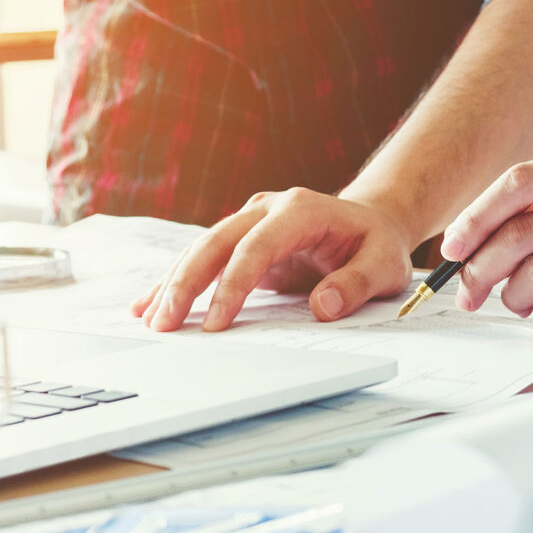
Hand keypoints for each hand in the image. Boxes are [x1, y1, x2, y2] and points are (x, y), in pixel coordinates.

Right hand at [132, 189, 414, 331]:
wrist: (370, 223)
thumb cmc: (376, 245)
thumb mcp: (385, 265)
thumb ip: (357, 284)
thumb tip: (323, 307)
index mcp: (300, 210)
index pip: (256, 247)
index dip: (233, 285)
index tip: (216, 323)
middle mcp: (266, 208)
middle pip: (215, 243)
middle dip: (185, 283)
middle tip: (163, 324)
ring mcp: (249, 221)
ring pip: (202, 250)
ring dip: (173, 284)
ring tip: (149, 320)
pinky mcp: (240, 240)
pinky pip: (204, 260)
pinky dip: (177, 281)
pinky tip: (148, 303)